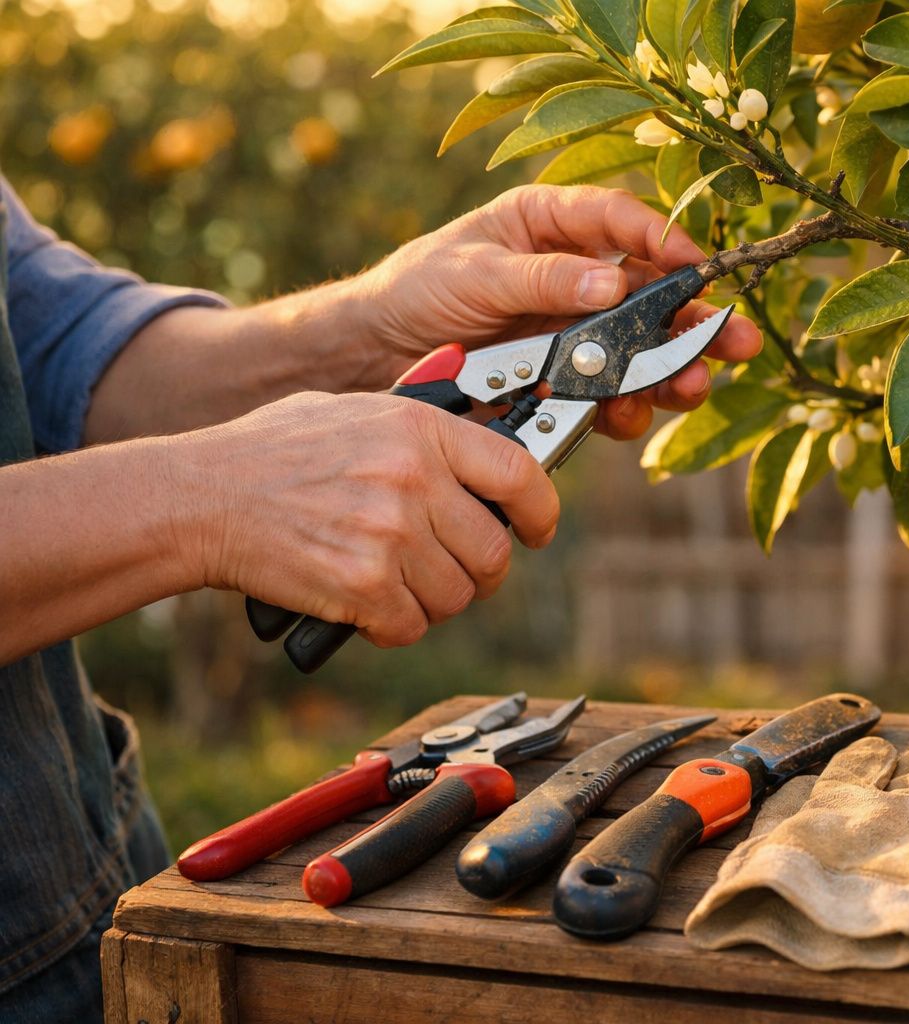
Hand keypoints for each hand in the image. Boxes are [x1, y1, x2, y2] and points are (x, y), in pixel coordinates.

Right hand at [177, 391, 558, 647]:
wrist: (200, 497)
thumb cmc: (271, 452)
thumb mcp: (355, 410)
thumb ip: (422, 426)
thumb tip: (484, 434)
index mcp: (421, 430)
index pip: (519, 474)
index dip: (540, 511)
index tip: (538, 529)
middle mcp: (414, 479)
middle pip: (493, 552)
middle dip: (480, 573)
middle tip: (454, 571)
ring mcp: (390, 534)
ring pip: (456, 596)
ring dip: (433, 602)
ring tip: (398, 583)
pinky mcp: (363, 586)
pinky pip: (412, 626)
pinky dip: (394, 626)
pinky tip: (369, 606)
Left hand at [349, 184, 761, 439]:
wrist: (373, 358)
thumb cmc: (416, 290)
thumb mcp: (473, 273)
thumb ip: (542, 279)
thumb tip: (610, 285)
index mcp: (551, 224)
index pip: (621, 222)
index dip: (664, 241)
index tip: (696, 266)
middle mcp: (575, 276)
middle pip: (652, 294)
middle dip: (694, 321)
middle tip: (735, 341)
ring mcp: (574, 332)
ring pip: (642, 351)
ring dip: (670, 372)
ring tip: (690, 388)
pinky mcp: (565, 381)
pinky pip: (609, 395)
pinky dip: (624, 408)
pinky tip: (629, 415)